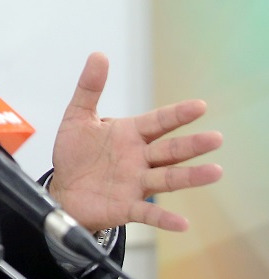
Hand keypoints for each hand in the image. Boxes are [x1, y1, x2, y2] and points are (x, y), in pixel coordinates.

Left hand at [48, 52, 222, 233]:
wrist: (63, 189)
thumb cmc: (75, 154)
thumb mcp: (78, 117)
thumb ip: (89, 88)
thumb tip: (98, 55)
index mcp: (130, 134)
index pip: (158, 122)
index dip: (177, 115)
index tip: (199, 106)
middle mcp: (139, 158)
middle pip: (170, 150)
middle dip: (191, 145)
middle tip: (215, 138)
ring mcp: (136, 183)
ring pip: (167, 179)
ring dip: (190, 177)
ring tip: (215, 172)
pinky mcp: (126, 206)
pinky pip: (148, 212)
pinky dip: (164, 218)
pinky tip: (182, 223)